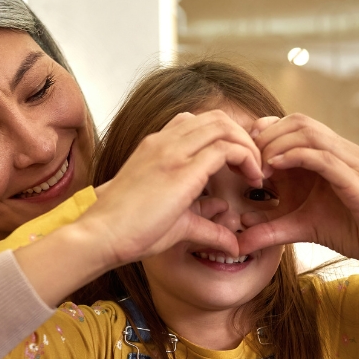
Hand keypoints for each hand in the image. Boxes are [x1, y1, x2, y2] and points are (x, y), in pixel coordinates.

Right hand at [86, 109, 263, 267]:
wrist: (102, 235)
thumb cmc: (130, 231)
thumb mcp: (177, 222)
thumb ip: (206, 223)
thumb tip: (232, 240)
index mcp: (157, 147)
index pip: (199, 123)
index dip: (228, 137)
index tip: (241, 164)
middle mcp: (164, 141)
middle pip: (216, 118)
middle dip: (243, 137)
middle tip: (256, 165)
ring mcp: (172, 151)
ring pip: (223, 125)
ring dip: (248, 145)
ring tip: (256, 172)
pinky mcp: (182, 169)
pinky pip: (226, 148)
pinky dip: (247, 158)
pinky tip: (253, 179)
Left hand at [240, 113, 358, 321]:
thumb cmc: (353, 232)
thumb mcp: (302, 227)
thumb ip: (271, 229)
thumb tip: (237, 238)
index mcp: (329, 154)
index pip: (292, 125)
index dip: (263, 134)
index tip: (242, 158)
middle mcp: (341, 150)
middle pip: (297, 120)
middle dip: (266, 135)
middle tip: (246, 160)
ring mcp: (351, 161)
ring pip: (309, 132)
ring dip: (277, 144)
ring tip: (258, 165)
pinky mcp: (357, 180)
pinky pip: (323, 156)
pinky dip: (295, 156)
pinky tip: (274, 168)